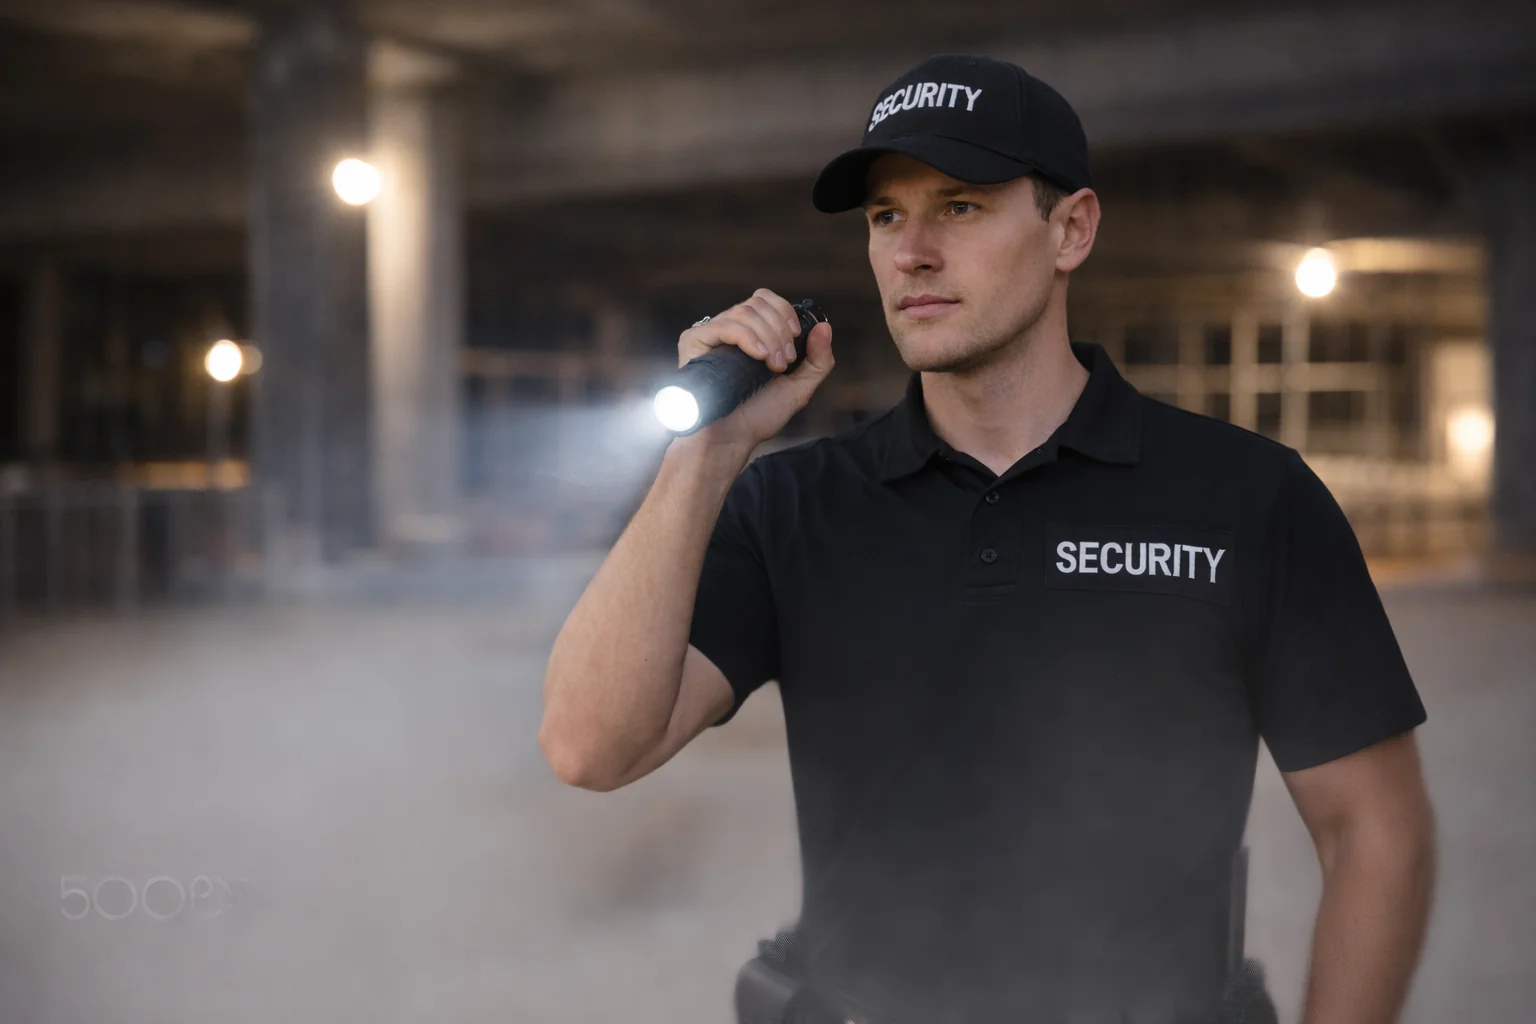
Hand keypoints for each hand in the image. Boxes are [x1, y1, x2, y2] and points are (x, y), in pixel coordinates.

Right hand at [674, 287, 834, 452]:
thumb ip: (818, 360)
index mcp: (750, 334)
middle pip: (757, 303)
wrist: (731, 438)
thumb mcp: (798, 388)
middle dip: (780, 330)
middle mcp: (729, 330)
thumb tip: (824, 326)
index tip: (795, 340)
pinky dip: (747, 337)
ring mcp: (710, 334)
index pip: (765, 299)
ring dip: (768, 337)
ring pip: (744, 312)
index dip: (784, 313)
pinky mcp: (694, 342)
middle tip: (783, 363)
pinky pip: (724, 325)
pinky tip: (757, 356)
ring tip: (772, 366)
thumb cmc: (758, 416)